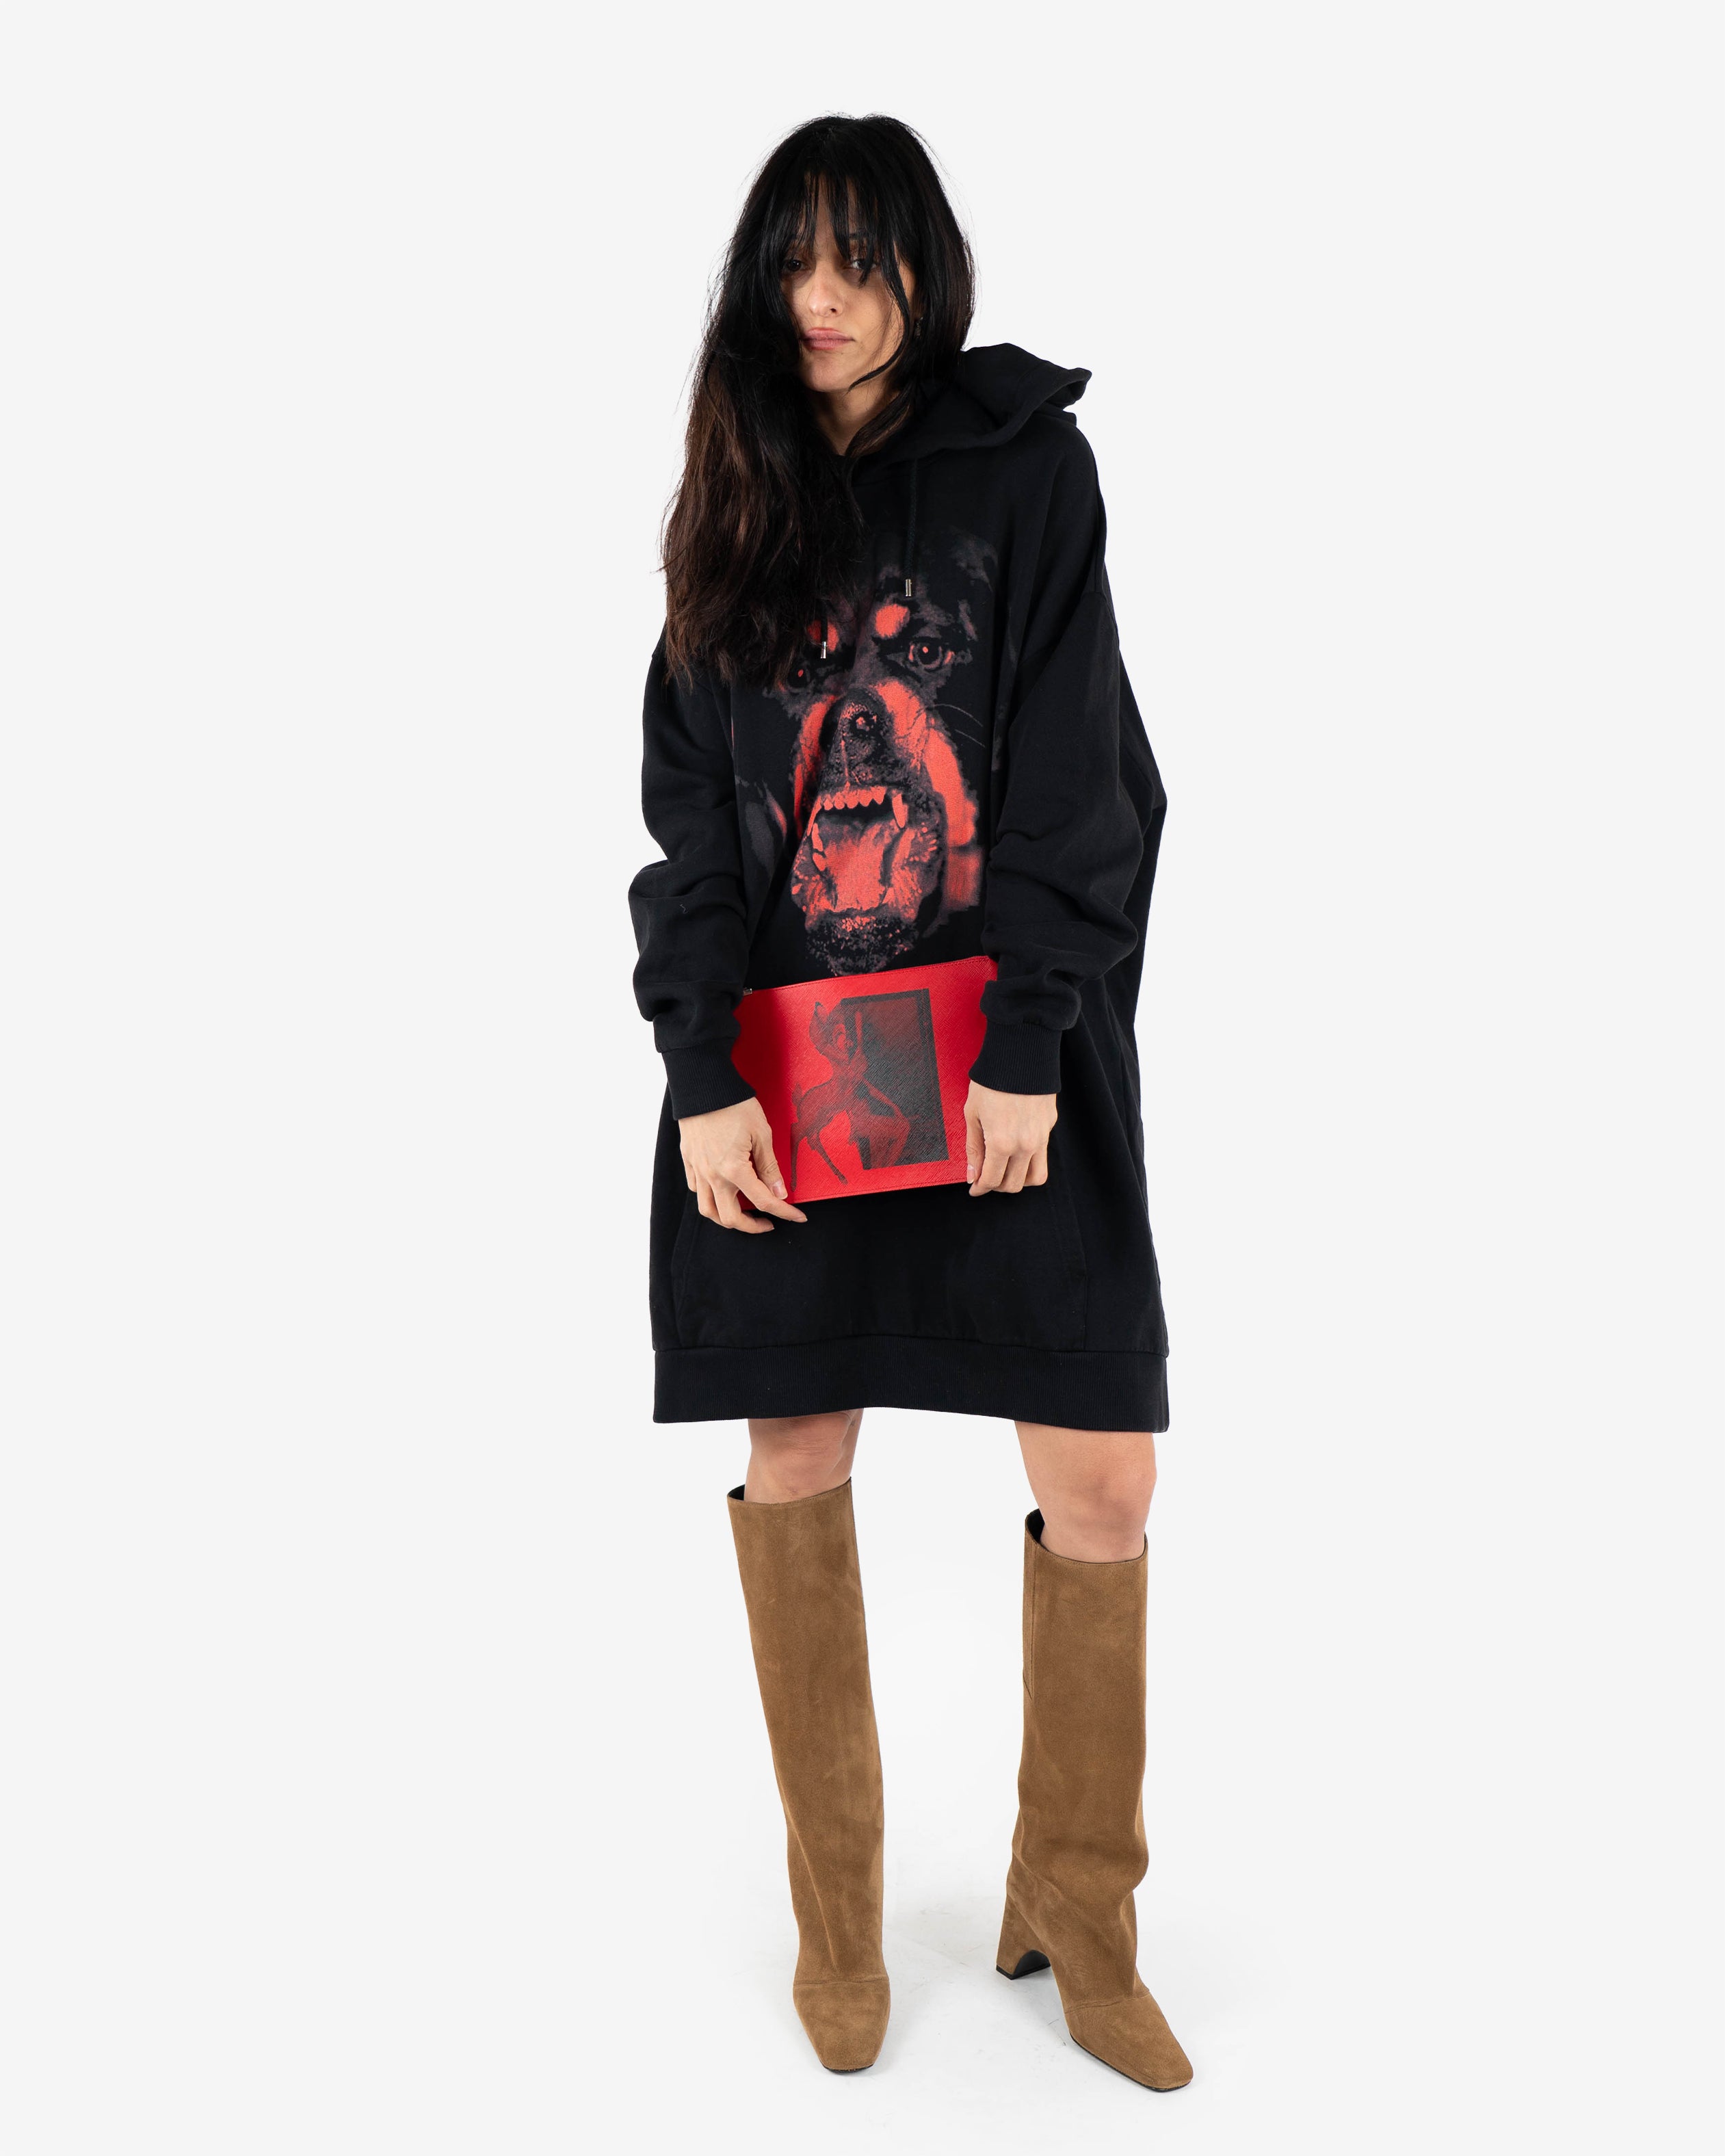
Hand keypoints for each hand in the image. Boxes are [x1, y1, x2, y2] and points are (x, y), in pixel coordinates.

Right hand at [679, 1097, 807, 1233]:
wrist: (703, 1086)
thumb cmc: (734, 1105)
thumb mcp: (762, 1134)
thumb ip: (770, 1167)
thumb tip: (779, 1193)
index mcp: (734, 1170)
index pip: (763, 1202)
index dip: (784, 1213)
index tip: (798, 1217)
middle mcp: (713, 1176)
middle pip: (730, 1218)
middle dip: (752, 1227)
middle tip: (768, 1221)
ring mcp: (698, 1170)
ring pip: (708, 1210)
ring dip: (727, 1218)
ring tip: (743, 1213)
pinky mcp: (689, 1160)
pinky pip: (696, 1190)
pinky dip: (710, 1198)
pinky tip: (723, 1190)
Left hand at [964, 1081, 1056, 1194]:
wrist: (1020, 1054)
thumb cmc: (991, 1081)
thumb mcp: (972, 1114)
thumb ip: (974, 1148)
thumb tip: (973, 1175)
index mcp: (1002, 1143)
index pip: (991, 1180)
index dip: (980, 1188)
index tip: (973, 1188)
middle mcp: (1025, 1146)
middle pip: (1013, 1185)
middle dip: (996, 1186)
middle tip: (985, 1177)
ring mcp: (1041, 1138)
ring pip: (1035, 1178)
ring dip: (1018, 1181)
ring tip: (1004, 1170)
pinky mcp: (1049, 1127)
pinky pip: (1042, 1157)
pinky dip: (1029, 1163)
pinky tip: (1016, 1152)